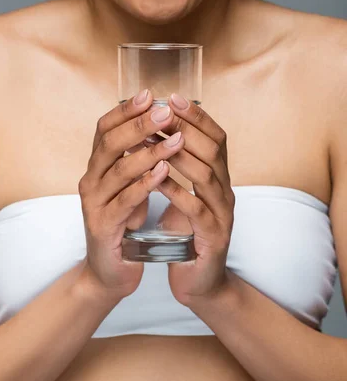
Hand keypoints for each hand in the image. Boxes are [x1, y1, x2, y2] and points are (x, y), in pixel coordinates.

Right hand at [78, 89, 184, 299]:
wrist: (110, 270)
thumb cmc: (123, 225)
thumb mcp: (128, 188)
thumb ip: (136, 161)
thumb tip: (160, 127)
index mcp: (96, 168)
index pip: (103, 129)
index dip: (124, 110)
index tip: (149, 95)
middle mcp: (90, 181)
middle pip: (110, 143)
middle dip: (139, 124)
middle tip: (166, 112)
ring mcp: (93, 204)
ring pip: (119, 170)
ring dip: (149, 152)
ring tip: (176, 139)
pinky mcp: (103, 226)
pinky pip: (125, 200)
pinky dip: (145, 184)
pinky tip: (164, 171)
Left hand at [152, 93, 234, 306]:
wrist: (200, 282)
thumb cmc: (188, 236)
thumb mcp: (185, 197)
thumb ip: (179, 172)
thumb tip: (156, 138)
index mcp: (219, 181)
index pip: (217, 138)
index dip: (198, 117)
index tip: (173, 98)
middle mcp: (226, 193)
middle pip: (214, 150)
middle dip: (188, 128)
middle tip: (162, 112)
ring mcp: (223, 215)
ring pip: (207, 176)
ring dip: (179, 155)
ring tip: (154, 139)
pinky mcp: (213, 237)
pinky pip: (195, 209)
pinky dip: (176, 191)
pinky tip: (158, 180)